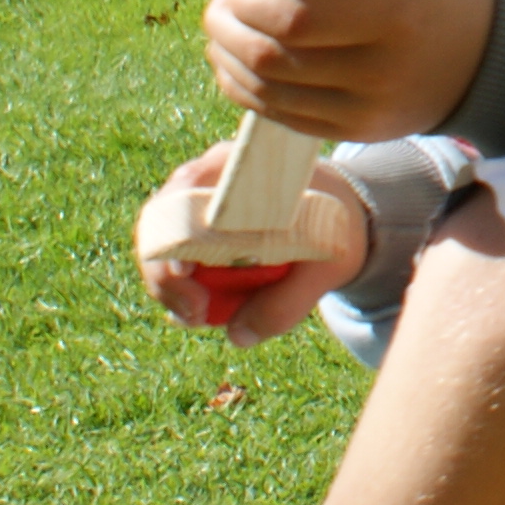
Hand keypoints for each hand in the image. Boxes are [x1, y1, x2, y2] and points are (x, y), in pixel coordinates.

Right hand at [133, 145, 366, 347]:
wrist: (344, 212)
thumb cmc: (335, 227)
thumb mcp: (328, 264)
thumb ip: (287, 302)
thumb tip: (238, 336)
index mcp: (242, 168)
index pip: (186, 190)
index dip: (173, 232)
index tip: (185, 274)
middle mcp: (209, 177)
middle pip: (161, 222)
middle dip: (168, 276)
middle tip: (197, 315)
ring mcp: (197, 200)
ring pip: (160, 245)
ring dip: (173, 288)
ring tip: (202, 317)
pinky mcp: (196, 227)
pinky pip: (172, 259)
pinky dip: (182, 289)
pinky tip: (203, 311)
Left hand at [201, 0, 498, 143]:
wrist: (491, 56)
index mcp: (400, 12)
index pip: (298, 18)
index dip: (250, 0)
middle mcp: (381, 69)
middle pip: (272, 58)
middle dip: (227, 26)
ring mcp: (366, 108)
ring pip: (267, 91)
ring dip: (227, 56)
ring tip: (221, 25)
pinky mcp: (354, 130)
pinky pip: (280, 116)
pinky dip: (246, 88)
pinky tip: (235, 61)